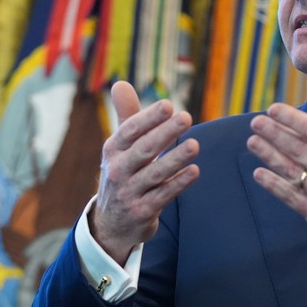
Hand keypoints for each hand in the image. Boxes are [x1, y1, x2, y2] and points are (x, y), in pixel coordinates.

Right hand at [91, 81, 199, 263]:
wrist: (112, 223)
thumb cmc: (123, 174)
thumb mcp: (119, 148)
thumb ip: (127, 116)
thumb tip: (121, 83)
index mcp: (112, 150)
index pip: (130, 131)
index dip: (149, 118)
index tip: (169, 105)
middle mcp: (117, 171)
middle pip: (144, 150)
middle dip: (165, 133)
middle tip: (186, 117)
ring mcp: (129, 193)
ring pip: (155, 173)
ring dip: (176, 158)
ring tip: (194, 145)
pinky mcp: (142, 212)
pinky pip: (163, 195)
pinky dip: (179, 183)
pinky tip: (194, 171)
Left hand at [247, 88, 306, 263]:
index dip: (294, 120)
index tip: (274, 109)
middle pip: (301, 151)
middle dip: (276, 134)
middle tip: (256, 122)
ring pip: (293, 172)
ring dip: (269, 156)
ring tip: (252, 141)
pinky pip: (291, 197)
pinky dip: (274, 184)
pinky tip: (259, 172)